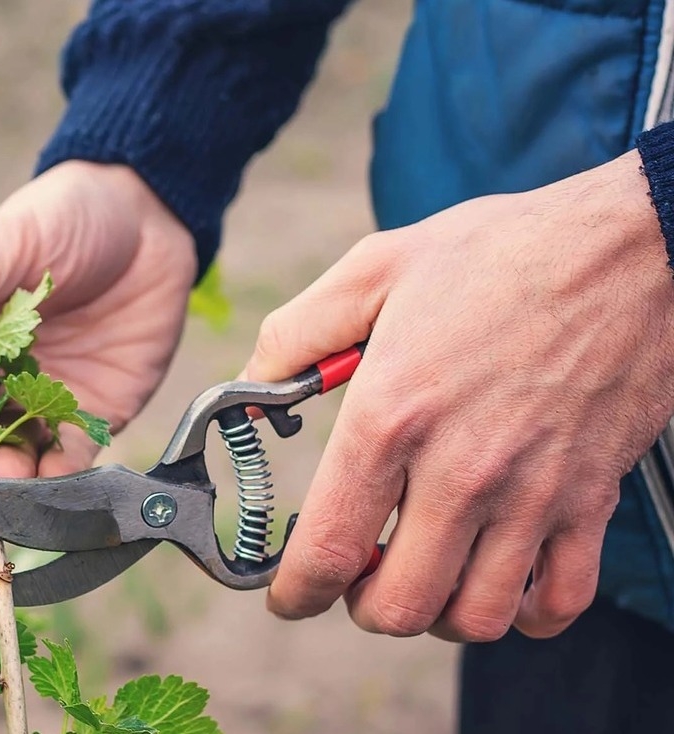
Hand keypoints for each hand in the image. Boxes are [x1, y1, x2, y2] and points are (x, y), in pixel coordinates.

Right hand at [0, 161, 195, 478]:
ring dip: (3, 478)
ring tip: (6, 483)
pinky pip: (68, 457)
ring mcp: (41, 397)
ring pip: (10, 453)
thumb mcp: (12, 238)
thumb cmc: (69, 217)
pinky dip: (57, 478)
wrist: (152, 223)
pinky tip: (52, 483)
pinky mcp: (91, 413)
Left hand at [245, 149, 673, 640]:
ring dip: (436, 613)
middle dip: (361, 605)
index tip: (288, 596)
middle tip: (356, 573)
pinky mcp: (591, 499)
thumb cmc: (497, 254)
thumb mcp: (372, 271)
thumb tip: (249, 387)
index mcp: (391, 416)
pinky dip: (523, 611)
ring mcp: (533, 493)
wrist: (628, 247)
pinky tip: (498, 577)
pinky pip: (558, 601)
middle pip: (398, 604)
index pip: (329, 548)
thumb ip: (295, 335)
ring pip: (475, 617)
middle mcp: (460, 470)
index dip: (296, 592)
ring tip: (423, 573)